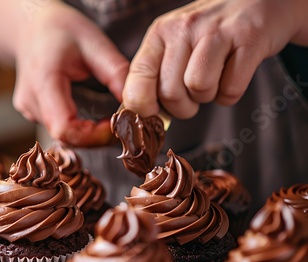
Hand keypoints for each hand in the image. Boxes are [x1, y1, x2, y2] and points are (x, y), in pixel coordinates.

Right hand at [12, 2, 128, 146]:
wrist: (33, 27)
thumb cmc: (62, 30)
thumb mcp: (95, 42)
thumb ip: (116, 73)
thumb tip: (136, 105)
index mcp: (44, 80)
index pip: (64, 127)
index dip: (92, 135)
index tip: (115, 126)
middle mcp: (31, 99)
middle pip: (65, 136)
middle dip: (96, 137)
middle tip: (120, 126)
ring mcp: (28, 109)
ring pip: (61, 136)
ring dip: (88, 135)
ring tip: (109, 121)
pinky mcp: (31, 112)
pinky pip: (57, 129)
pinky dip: (78, 128)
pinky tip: (92, 118)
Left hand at [123, 0, 305, 118]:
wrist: (257, 0)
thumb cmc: (210, 30)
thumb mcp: (174, 42)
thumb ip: (155, 72)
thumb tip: (139, 112)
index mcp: (160, 32)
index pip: (138, 77)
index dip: (142, 106)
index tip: (151, 116)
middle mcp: (184, 29)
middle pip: (170, 92)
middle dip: (182, 108)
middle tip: (192, 97)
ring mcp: (217, 33)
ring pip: (199, 88)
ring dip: (207, 97)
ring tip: (213, 81)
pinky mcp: (248, 40)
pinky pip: (231, 89)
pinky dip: (230, 94)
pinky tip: (232, 77)